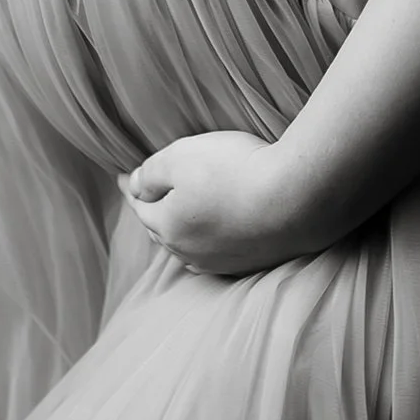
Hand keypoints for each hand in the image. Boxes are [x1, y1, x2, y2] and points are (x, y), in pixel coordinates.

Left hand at [121, 131, 335, 277]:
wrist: (297, 199)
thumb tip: (132, 186)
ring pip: (191, 247)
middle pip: (163, 231)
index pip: (140, 207)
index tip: (123, 177)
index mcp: (168, 226)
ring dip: (183, 231)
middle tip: (150, 196)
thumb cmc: (235, 171)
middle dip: (155, 213)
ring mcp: (223, 261)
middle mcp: (190, 252)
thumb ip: (150, 173)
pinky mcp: (253, 262)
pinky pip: (220, 254)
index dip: (132, 188)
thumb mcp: (180, 157)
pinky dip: (213, 241)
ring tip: (181, 218)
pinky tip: (218, 235)